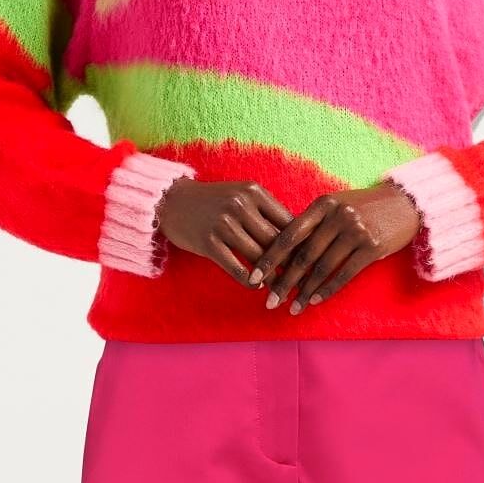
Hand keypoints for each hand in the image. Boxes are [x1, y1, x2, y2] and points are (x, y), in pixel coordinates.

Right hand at [155, 178, 292, 284]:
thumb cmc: (213, 202)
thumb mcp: (241, 195)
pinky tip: (257, 287)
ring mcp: (224, 224)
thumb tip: (298, 236)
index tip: (312, 262)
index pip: (287, 221)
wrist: (171, 201)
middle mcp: (240, 205)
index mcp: (254, 192)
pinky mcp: (209, 242)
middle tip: (304, 282)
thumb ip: (267, 211)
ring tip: (284, 291)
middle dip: (292, 265)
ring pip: (259, 257)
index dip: (302, 244)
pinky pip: (236, 268)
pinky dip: (249, 280)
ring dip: (273, 278)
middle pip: (276, 242)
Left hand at [248, 184, 421, 313]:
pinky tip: (315, 301)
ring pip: (322, 268)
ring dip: (305, 292)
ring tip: (292, 308)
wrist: (406, 203)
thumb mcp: (336, 205)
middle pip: (303, 255)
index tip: (254, 277)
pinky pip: (344, 274)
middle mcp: (337, 215)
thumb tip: (281, 250)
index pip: (289, 234)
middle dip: (284, 282)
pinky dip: (327, 290)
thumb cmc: (364, 208)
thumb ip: (312, 223)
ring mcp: (355, 230)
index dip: (270, 258)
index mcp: (322, 204)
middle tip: (270, 301)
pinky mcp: (372, 246)